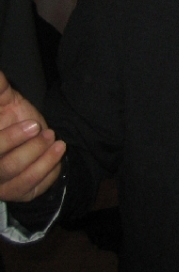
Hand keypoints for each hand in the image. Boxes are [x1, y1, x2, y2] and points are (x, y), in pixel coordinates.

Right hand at [0, 71, 64, 201]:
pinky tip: (57, 153)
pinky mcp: (18, 193)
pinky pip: (34, 187)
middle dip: (29, 149)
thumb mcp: (7, 102)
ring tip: (56, 141)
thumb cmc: (14, 119)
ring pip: (20, 177)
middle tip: (45, 132)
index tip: (32, 124)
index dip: (9, 139)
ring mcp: (1, 185)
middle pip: (4, 167)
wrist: (35, 139)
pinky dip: (49, 169)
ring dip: (42, 158)